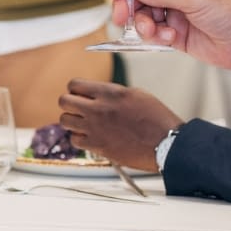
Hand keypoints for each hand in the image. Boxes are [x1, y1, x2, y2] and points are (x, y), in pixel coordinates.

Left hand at [56, 79, 181, 172]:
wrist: (167, 144)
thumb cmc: (158, 120)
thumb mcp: (137, 95)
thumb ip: (113, 93)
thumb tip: (99, 95)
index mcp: (110, 93)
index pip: (75, 84)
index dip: (75, 89)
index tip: (79, 94)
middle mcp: (99, 109)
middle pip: (64, 101)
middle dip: (69, 104)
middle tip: (78, 108)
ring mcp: (96, 128)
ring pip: (65, 120)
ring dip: (73, 121)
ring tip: (84, 124)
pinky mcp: (98, 146)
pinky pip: (75, 140)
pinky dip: (80, 138)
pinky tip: (90, 137)